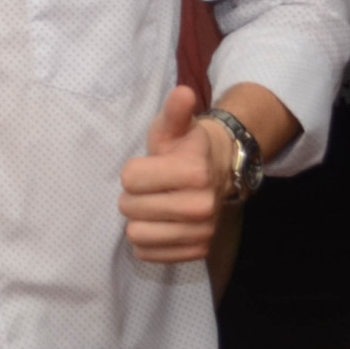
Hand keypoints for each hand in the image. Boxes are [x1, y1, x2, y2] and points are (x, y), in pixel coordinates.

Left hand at [118, 86, 228, 263]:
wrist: (219, 173)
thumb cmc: (186, 147)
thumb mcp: (176, 126)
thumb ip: (175, 111)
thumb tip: (183, 94)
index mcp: (194, 172)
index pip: (130, 180)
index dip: (133, 172)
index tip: (148, 167)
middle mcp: (201, 206)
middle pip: (130, 208)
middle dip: (133, 196)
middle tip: (149, 188)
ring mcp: (201, 232)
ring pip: (137, 234)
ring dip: (138, 220)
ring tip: (152, 207)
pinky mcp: (196, 252)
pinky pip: (148, 254)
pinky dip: (147, 241)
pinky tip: (159, 225)